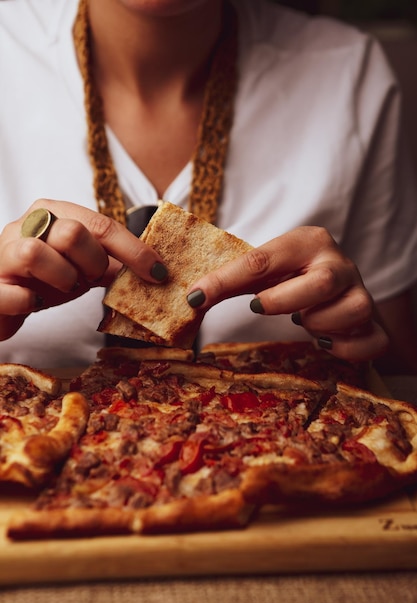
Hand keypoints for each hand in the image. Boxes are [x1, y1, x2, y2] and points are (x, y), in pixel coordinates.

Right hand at [0, 199, 166, 339]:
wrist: (3, 300)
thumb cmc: (44, 279)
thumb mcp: (82, 267)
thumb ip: (112, 264)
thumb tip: (154, 271)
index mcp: (53, 213)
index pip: (102, 225)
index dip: (134, 251)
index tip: (159, 273)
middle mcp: (26, 225)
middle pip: (72, 233)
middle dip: (93, 263)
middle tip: (90, 279)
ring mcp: (3, 252)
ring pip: (35, 252)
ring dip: (62, 278)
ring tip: (63, 287)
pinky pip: (14, 292)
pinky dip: (30, 301)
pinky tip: (35, 302)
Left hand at [187, 226, 388, 361]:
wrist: (335, 289)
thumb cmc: (290, 279)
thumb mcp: (261, 274)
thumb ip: (228, 282)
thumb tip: (191, 300)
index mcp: (308, 241)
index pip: (262, 260)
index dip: (225, 281)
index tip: (195, 298)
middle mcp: (340, 263)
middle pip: (321, 283)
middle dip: (285, 303)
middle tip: (263, 307)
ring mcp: (361, 292)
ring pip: (352, 311)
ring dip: (319, 325)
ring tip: (303, 322)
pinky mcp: (374, 323)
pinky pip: (371, 340)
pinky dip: (345, 349)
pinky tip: (325, 342)